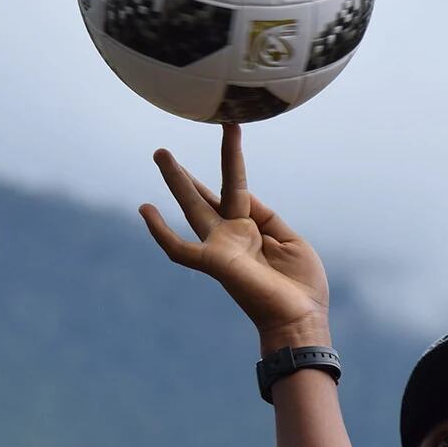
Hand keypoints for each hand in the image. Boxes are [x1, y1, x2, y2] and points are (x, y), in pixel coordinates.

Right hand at [139, 123, 329, 348]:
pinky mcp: (214, 262)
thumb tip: (242, 194)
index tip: (230, 128)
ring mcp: (221, 247)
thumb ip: (266, 216)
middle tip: (161, 150)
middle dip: (184, 175)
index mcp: (252, 229)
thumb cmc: (301, 286)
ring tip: (160, 153)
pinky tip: (146, 210)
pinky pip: (180, 248)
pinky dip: (161, 232)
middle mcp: (232, 235)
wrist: (301, 318)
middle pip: (203, 197)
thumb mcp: (292, 241)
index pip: (236, 188)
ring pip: (192, 209)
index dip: (232, 159)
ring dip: (176, 182)